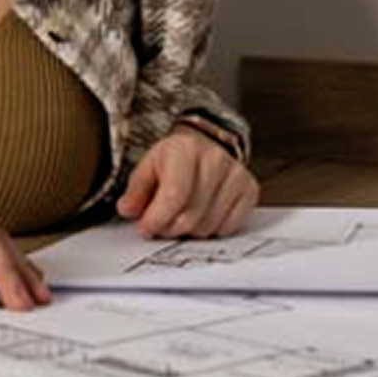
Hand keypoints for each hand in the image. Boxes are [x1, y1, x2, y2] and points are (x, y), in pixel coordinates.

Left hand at [116, 126, 257, 236]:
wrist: (203, 145)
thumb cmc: (173, 160)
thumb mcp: (147, 168)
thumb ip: (135, 191)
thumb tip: (128, 209)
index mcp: (184, 149)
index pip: (173, 195)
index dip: (156, 219)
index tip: (145, 228)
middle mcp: (214, 159)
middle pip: (190, 215)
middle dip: (169, 228)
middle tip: (160, 225)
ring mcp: (235, 174)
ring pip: (208, 225)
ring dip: (190, 230)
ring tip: (180, 217)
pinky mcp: (249, 188)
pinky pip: (229, 227)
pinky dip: (212, 229)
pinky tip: (202, 215)